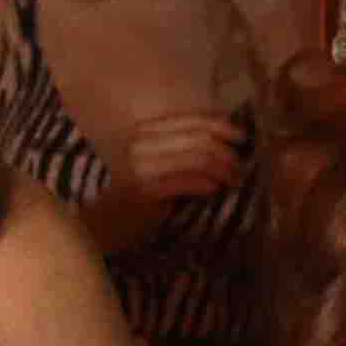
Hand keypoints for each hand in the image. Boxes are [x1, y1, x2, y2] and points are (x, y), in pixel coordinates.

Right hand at [97, 102, 252, 227]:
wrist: (104, 224)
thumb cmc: (136, 194)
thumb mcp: (157, 161)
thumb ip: (181, 146)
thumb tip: (223, 134)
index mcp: (144, 131)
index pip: (192, 121)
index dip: (222, 126)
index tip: (240, 139)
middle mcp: (140, 144)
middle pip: (200, 138)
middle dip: (227, 152)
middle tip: (240, 167)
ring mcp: (141, 166)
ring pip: (199, 158)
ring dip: (223, 169)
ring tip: (233, 180)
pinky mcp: (146, 190)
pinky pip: (191, 181)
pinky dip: (209, 184)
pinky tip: (215, 189)